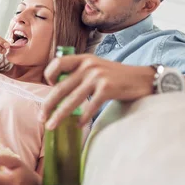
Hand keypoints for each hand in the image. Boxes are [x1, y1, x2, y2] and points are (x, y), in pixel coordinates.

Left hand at [40, 54, 154, 129]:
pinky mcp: (107, 88)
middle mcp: (88, 65)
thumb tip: (59, 92)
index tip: (49, 87)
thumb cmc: (117, 77)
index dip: (49, 75)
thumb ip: (79, 74)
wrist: (143, 79)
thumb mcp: (97, 68)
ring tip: (51, 126)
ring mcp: (97, 76)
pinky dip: (82, 118)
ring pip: (71, 100)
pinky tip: (78, 125)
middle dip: (48, 104)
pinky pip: (89, 106)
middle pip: (60, 87)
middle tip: (41, 117)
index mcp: (84, 59)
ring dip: (59, 115)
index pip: (58, 63)